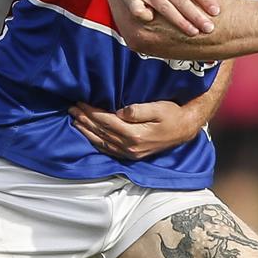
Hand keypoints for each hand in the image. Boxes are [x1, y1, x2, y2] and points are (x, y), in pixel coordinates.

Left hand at [68, 101, 200, 159]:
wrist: (184, 130)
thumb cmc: (173, 115)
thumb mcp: (159, 108)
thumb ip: (138, 110)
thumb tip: (120, 111)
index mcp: (135, 134)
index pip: (106, 121)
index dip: (92, 112)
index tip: (81, 102)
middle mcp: (130, 146)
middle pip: (101, 132)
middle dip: (85, 120)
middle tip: (72, 109)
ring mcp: (130, 153)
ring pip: (102, 142)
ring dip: (86, 131)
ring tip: (75, 121)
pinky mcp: (132, 155)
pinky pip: (109, 150)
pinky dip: (96, 142)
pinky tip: (88, 136)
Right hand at [96, 0, 219, 36]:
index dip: (206, 0)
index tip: (216, 11)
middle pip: (184, 2)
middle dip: (198, 16)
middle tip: (210, 28)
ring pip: (167, 10)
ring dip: (181, 22)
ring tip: (193, 32)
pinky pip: (140, 11)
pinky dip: (146, 17)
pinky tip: (152, 20)